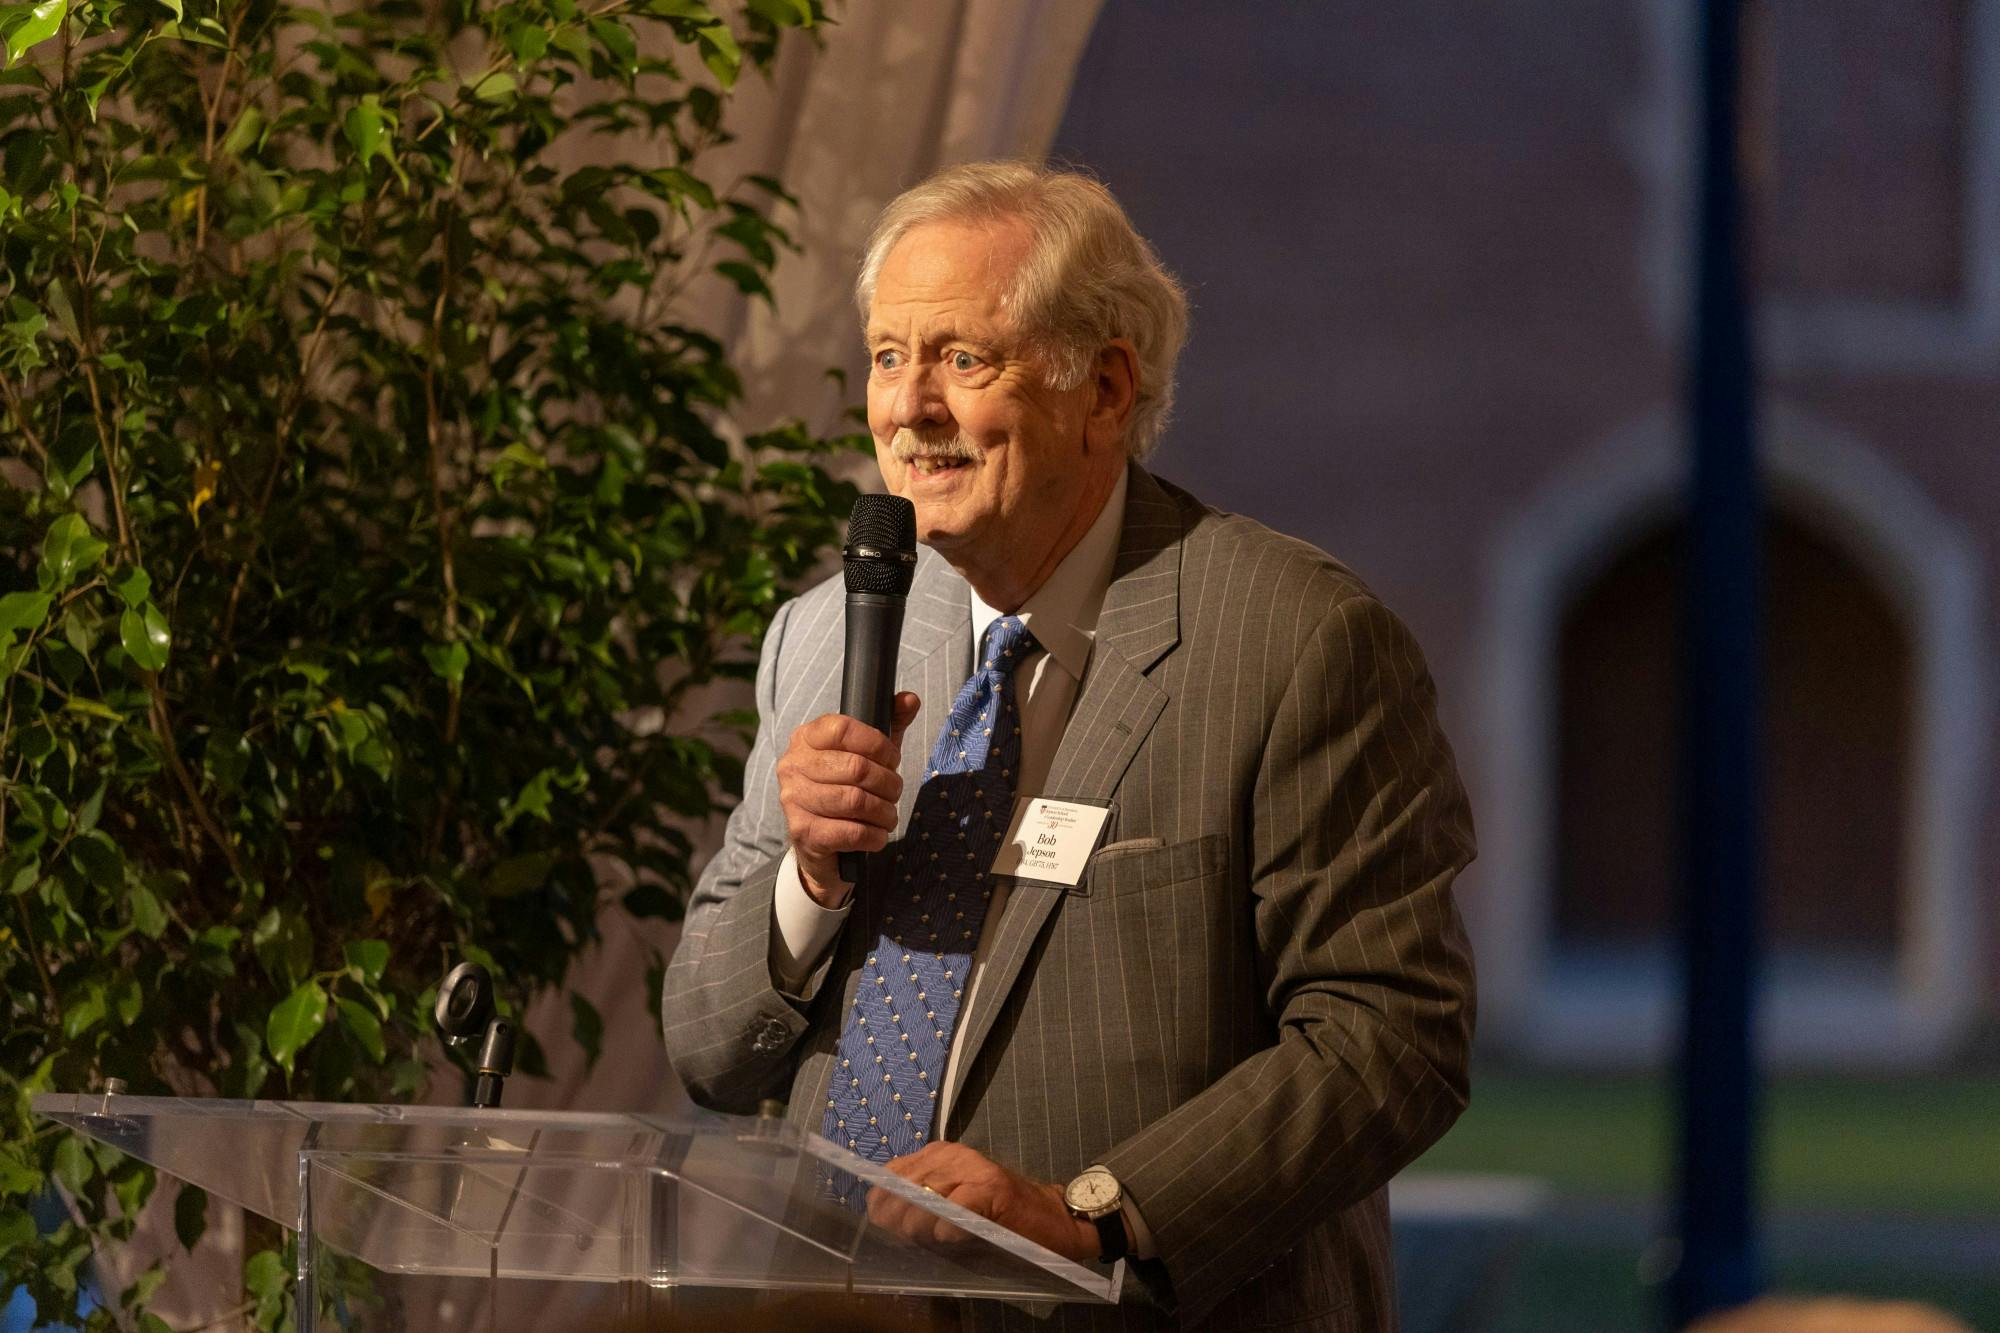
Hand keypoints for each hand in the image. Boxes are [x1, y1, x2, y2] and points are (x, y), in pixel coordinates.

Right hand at [776, 693, 921, 906]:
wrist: (819, 840)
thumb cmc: (846, 787)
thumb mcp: (869, 751)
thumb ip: (890, 721)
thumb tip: (910, 699)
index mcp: (806, 737)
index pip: (844, 729)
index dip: (878, 744)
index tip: (892, 759)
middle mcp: (792, 765)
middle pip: (856, 767)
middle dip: (888, 782)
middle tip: (895, 791)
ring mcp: (793, 799)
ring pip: (855, 801)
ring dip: (884, 811)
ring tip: (889, 815)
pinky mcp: (803, 832)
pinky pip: (851, 832)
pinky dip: (875, 835)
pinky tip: (878, 834)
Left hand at [866, 1141, 1098, 1263]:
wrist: (1051, 1219)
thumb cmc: (998, 1218)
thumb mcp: (951, 1205)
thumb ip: (919, 1205)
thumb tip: (882, 1218)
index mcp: (938, 1154)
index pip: (890, 1175)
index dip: (883, 1204)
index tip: (889, 1229)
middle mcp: (953, 1155)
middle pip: (903, 1186)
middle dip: (899, 1219)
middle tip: (911, 1239)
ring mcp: (974, 1169)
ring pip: (925, 1197)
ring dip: (920, 1227)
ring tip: (932, 1240)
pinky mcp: (993, 1188)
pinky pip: (954, 1209)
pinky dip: (945, 1229)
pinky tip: (949, 1238)